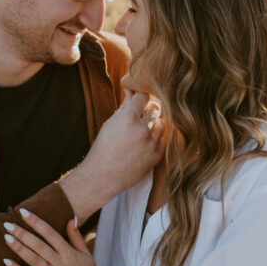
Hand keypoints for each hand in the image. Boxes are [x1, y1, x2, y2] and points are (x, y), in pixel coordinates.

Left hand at [2, 209, 106, 265]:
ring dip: (19, 248)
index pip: (50, 233)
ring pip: (33, 260)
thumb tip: (71, 218)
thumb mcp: (86, 254)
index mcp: (69, 253)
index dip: (36, 222)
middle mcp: (60, 264)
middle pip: (38, 246)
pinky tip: (7, 261)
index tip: (23, 213)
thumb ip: (76, 237)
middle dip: (22, 234)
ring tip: (6, 238)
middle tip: (7, 224)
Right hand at [59, 92, 165, 222]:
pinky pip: (163, 139)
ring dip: (154, 124)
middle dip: (148, 110)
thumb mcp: (111, 123)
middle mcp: (142, 129)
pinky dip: (156, 138)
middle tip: (140, 116)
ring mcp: (151, 143)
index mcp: (128, 118)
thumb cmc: (104, 147)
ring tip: (142, 131)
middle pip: (156, 108)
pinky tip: (145, 142)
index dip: (140, 97)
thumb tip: (131, 90)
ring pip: (162, 123)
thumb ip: (124, 106)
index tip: (138, 101)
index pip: (143, 96)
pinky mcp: (157, 155)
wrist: (103, 175)